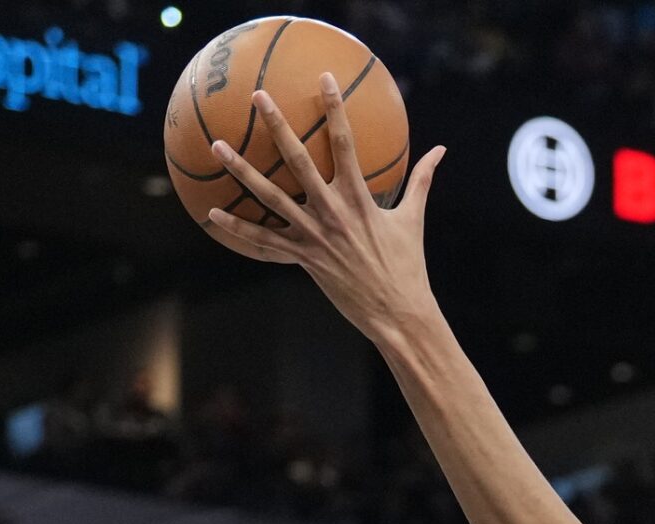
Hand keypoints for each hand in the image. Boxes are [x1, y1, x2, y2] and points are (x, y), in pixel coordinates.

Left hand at [205, 73, 446, 340]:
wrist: (397, 313)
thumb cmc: (408, 266)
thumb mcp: (414, 219)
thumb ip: (423, 180)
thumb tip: (441, 150)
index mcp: (360, 197)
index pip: (344, 143)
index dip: (334, 108)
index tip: (324, 78)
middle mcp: (332, 211)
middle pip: (297, 160)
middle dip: (277, 126)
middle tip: (258, 96)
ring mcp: (314, 235)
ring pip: (270, 196)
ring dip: (241, 170)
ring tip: (218, 146)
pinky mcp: (303, 258)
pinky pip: (264, 240)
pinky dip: (238, 227)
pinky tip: (212, 213)